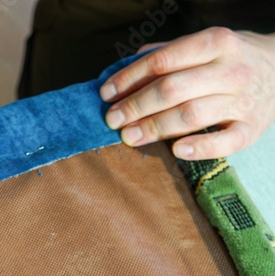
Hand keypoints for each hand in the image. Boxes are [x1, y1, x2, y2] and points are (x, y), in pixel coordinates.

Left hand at [100, 27, 274, 159]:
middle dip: (135, 106)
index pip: (162, 61)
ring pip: (191, 115)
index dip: (129, 79)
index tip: (106, 93)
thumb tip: (124, 66)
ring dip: (154, 128)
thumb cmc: (229, 58)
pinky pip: (226, 142)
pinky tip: (176, 151)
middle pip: (172, 90)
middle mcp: (230, 70)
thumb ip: (166, 52)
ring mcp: (243, 100)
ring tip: (129, 136)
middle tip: (112, 119)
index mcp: (214, 43)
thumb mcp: (203, 44)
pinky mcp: (252, 128)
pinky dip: (201, 148)